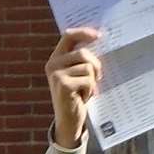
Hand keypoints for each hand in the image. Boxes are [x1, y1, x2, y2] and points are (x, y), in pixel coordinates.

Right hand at [45, 27, 101, 148]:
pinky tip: (84, 97)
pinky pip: (88, 80)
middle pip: (83, 53)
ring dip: (92, 81)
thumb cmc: (77, 96)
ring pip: (88, 67)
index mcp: (56, 58)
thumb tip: (101, 41)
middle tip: (98, 77)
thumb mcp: (77, 74)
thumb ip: (82, 60)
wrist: (68, 121)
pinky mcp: (63, 85)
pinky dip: (91, 89)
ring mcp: (56, 75)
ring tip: (86, 91)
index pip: (68, 36)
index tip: (99, 35)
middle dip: (96, 65)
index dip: (83, 32)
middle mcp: (53, 64)